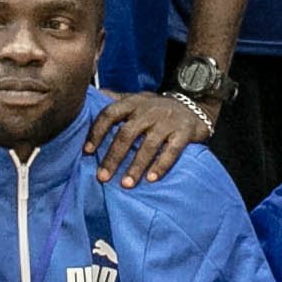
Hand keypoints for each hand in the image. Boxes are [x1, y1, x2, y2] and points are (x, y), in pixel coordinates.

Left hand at [83, 89, 207, 187]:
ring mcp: (167, 121)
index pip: (110, 114)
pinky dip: (161, 165)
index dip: (97, 132)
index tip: (87, 151)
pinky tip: (151, 179)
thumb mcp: (136, 100)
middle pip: (127, 133)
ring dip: (136, 166)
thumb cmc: (156, 109)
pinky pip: (172, 150)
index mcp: (132, 102)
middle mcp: (148, 110)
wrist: (193, 105)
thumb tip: (89, 97)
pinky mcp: (184, 132)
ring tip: (126, 184)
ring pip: (148, 144)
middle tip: (103, 177)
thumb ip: (114, 100)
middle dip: (113, 157)